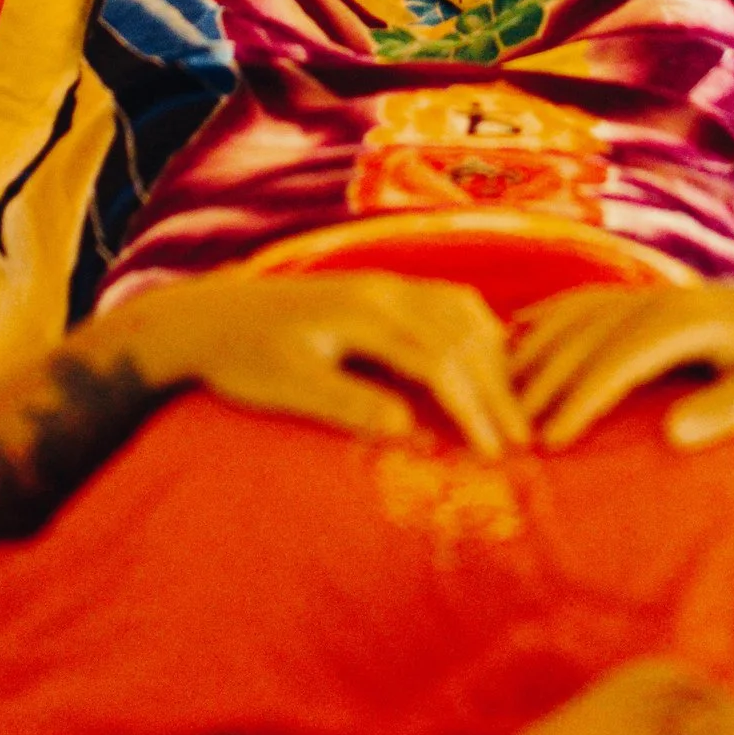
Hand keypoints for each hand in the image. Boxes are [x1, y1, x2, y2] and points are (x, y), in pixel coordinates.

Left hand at [108, 271, 530, 458]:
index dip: (473, 407)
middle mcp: (384, 288)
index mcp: (365, 312)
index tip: (496, 452)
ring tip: (514, 407)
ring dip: (493, 357)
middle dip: (497, 388)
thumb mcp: (290, 388)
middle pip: (462, 334)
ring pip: (462, 311)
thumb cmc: (244, 359)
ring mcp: (385, 283)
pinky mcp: (382, 287)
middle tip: (524, 440)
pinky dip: (477, 331)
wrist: (209, 315)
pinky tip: (487, 361)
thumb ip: (350, 405)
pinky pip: (448, 301)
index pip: (439, 360)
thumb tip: (412, 432)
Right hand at [509, 282, 733, 450]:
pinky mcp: (652, 300)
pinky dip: (545, 322)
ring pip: (576, 315)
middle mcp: (664, 300)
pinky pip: (585, 305)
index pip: (618, 360)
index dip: (580, 399)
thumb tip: (673, 435)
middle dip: (542, 381)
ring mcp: (654, 294)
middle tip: (506, 432)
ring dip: (535, 351)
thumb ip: (728, 411)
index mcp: (690, 321)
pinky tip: (515, 344)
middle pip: (585, 335)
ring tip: (498, 396)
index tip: (549, 441)